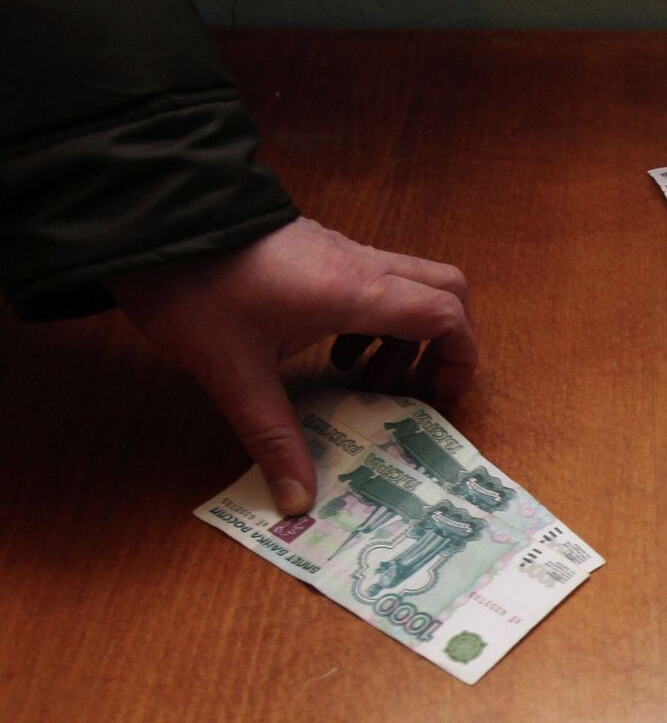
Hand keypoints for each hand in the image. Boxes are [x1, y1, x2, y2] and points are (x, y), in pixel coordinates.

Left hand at [112, 217, 477, 515]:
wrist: (151, 221)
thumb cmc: (195, 289)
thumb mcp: (233, 374)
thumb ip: (272, 437)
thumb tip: (297, 501)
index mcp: (354, 292)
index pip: (445, 314)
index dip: (460, 358)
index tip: (438, 397)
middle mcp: (359, 265)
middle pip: (446, 288)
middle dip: (445, 341)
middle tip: (417, 385)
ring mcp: (339, 250)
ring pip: (410, 283)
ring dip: (405, 334)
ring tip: (366, 378)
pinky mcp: (317, 248)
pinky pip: (373, 279)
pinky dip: (373, 318)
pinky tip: (330, 350)